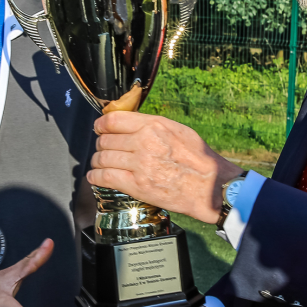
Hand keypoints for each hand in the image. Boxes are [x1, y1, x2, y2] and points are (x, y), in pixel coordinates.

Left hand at [88, 111, 241, 223]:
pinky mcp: (137, 185)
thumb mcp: (179, 130)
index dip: (101, 124)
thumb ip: (154, 126)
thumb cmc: (200, 159)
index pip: (114, 120)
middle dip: (100, 144)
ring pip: (103, 158)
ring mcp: (139, 164)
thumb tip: (135, 123)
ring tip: (98, 164)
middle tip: (102, 149)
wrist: (211, 186)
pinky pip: (106, 177)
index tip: (100, 128)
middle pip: (106, 140)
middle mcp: (144, 142)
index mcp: (154, 125)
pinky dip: (96, 177)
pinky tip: (95, 177)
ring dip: (97, 161)